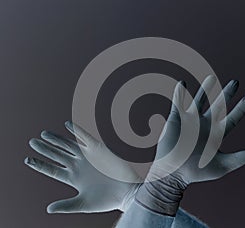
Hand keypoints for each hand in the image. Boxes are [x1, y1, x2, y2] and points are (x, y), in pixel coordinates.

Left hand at [25, 121, 139, 212]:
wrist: (126, 191)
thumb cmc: (107, 200)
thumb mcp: (83, 204)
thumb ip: (66, 205)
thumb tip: (48, 209)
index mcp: (73, 178)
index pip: (52, 169)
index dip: (40, 164)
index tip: (27, 159)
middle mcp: (78, 166)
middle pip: (57, 155)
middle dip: (45, 149)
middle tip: (32, 142)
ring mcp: (87, 157)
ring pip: (68, 146)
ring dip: (56, 140)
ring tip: (43, 135)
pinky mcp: (98, 149)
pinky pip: (85, 138)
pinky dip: (77, 131)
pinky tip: (67, 125)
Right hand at [135, 76, 244, 215]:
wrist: (173, 172)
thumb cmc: (195, 172)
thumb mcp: (221, 166)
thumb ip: (238, 159)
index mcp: (216, 135)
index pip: (232, 118)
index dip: (242, 107)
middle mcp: (204, 125)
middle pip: (218, 106)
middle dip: (227, 94)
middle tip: (235, 82)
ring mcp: (190, 121)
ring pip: (199, 100)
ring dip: (205, 89)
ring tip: (212, 78)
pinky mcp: (176, 119)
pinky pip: (178, 102)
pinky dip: (180, 92)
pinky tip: (183, 83)